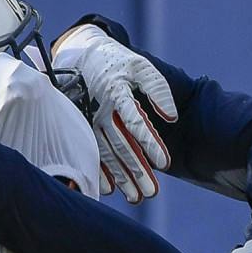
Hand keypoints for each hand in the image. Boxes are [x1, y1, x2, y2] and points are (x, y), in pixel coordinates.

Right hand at [52, 24, 177, 202]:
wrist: (80, 55)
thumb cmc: (117, 62)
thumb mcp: (140, 66)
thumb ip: (158, 89)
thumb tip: (171, 117)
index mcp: (117, 92)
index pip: (135, 121)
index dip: (149, 143)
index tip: (164, 163)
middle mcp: (101, 109)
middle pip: (121, 145)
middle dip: (137, 170)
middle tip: (152, 192)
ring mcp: (89, 120)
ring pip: (107, 153)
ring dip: (121, 177)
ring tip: (136, 198)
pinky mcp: (81, 127)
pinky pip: (90, 151)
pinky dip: (99, 171)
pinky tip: (110, 189)